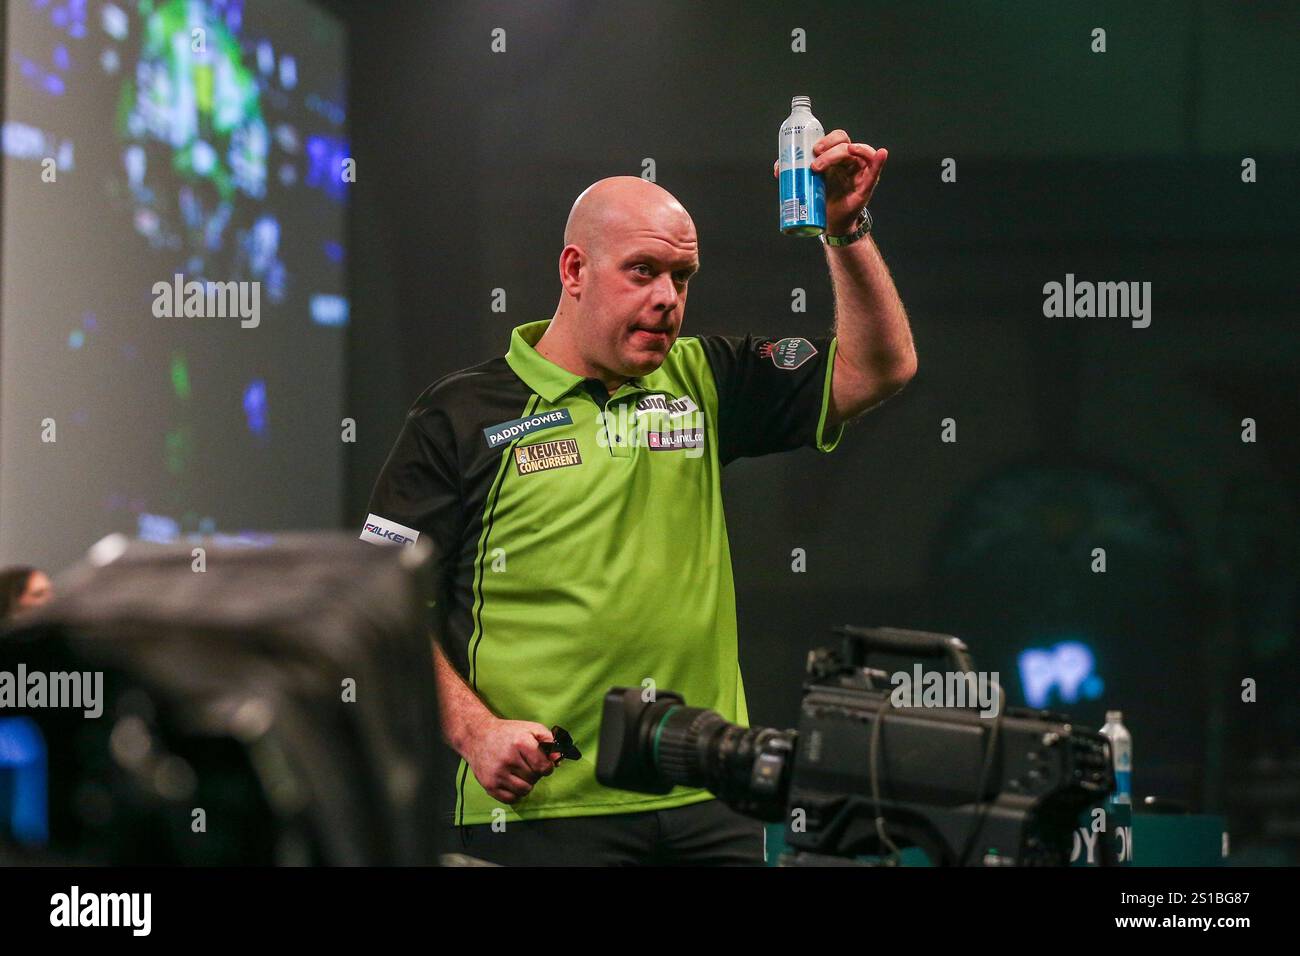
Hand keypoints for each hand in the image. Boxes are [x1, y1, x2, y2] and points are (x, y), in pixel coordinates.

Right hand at [461, 717, 563, 803]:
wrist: (478, 736)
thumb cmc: (508, 733)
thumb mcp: (531, 728)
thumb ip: (549, 740)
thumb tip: (558, 759)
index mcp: (520, 743)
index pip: (543, 766)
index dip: (547, 766)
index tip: (542, 763)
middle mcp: (508, 759)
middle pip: (534, 778)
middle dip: (535, 773)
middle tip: (527, 765)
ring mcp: (497, 774)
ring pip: (524, 790)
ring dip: (526, 784)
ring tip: (520, 773)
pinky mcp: (489, 785)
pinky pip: (511, 799)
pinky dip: (515, 793)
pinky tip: (512, 781)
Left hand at [773, 130, 887, 233]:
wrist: (829, 221)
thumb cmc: (820, 197)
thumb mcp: (807, 182)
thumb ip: (794, 171)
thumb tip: (779, 168)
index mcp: (836, 155)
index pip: (837, 138)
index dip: (827, 139)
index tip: (814, 149)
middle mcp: (850, 159)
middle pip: (845, 144)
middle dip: (830, 151)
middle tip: (815, 165)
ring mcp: (860, 171)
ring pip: (860, 153)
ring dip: (848, 152)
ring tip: (834, 160)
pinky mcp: (866, 186)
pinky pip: (875, 172)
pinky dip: (878, 162)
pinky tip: (881, 154)